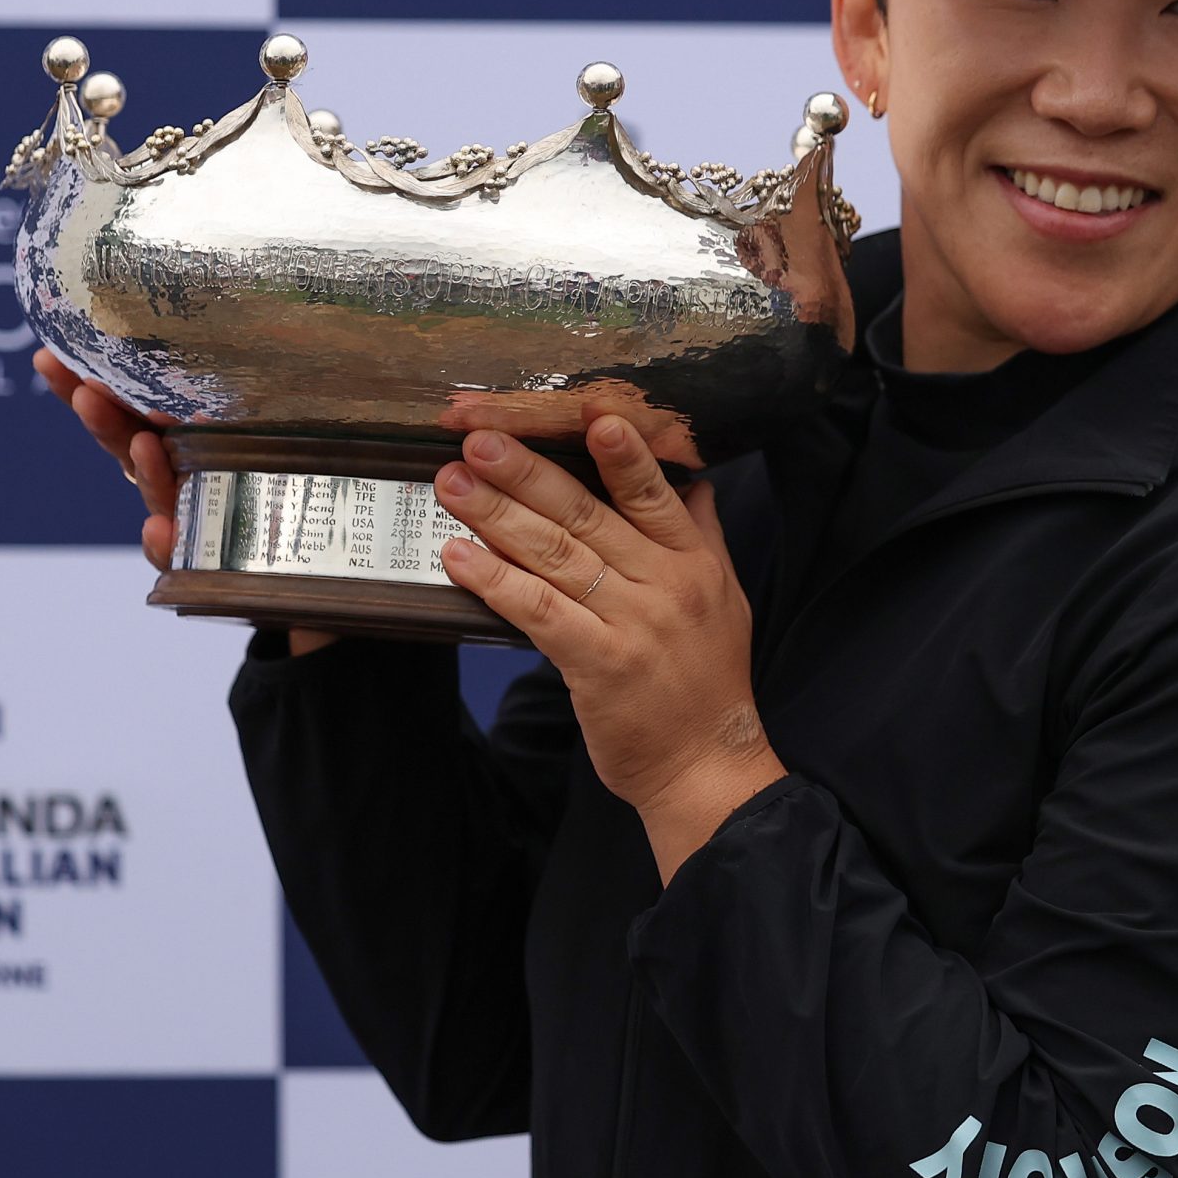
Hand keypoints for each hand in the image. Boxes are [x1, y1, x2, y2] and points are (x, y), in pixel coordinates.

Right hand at [34, 347, 336, 653]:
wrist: (306, 561)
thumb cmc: (284, 482)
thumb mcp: (275, 428)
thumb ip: (245, 405)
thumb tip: (219, 383)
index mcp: (183, 437)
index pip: (130, 407)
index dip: (85, 386)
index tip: (50, 359)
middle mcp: (175, 475)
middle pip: (128, 445)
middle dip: (105, 421)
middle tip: (86, 394)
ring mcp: (188, 515)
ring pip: (155, 492)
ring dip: (146, 469)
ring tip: (142, 445)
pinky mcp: (202, 558)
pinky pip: (179, 553)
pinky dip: (165, 543)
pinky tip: (159, 529)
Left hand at [433, 417, 785, 880]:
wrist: (709, 766)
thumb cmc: (709, 682)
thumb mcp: (724, 598)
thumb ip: (703, 536)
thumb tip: (693, 481)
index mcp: (693, 562)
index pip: (652, 493)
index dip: (619, 451)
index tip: (583, 411)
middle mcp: (666, 585)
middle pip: (586, 515)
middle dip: (527, 472)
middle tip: (479, 439)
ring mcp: (633, 625)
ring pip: (556, 557)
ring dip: (498, 516)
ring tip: (453, 484)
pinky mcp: (599, 666)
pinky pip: (539, 613)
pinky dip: (496, 581)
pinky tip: (459, 557)